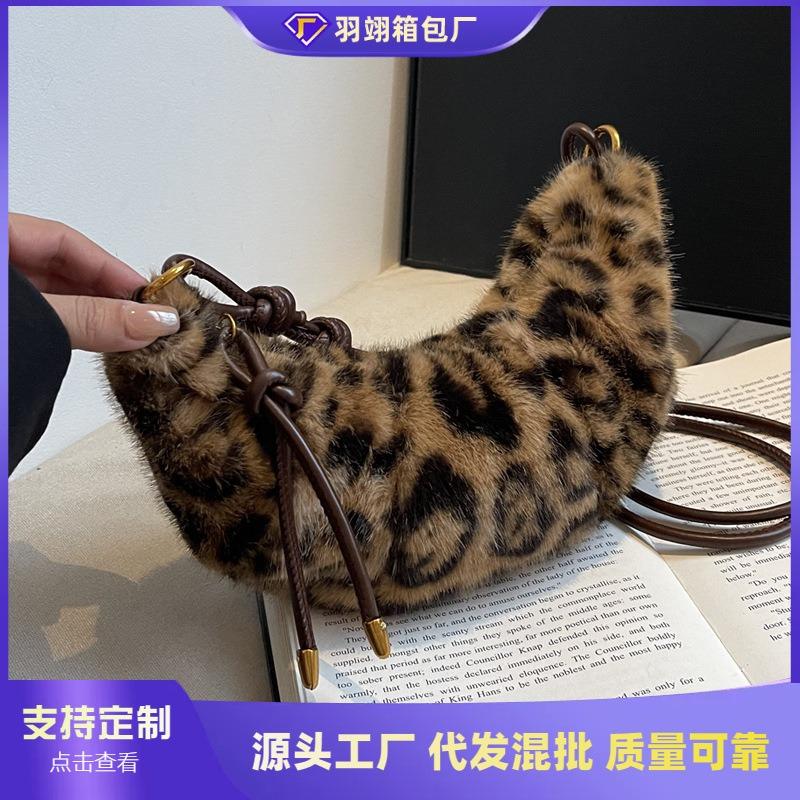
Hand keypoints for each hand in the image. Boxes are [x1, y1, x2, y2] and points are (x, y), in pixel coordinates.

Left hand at [9, 213, 179, 351]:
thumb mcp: (28, 315)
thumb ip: (87, 317)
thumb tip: (151, 320)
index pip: (64, 239)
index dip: (112, 268)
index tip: (150, 296)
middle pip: (61, 268)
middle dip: (107, 294)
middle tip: (146, 320)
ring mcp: (0, 294)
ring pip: (52, 295)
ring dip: (92, 314)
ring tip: (127, 336)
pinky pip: (41, 316)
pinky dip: (70, 328)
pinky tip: (95, 342)